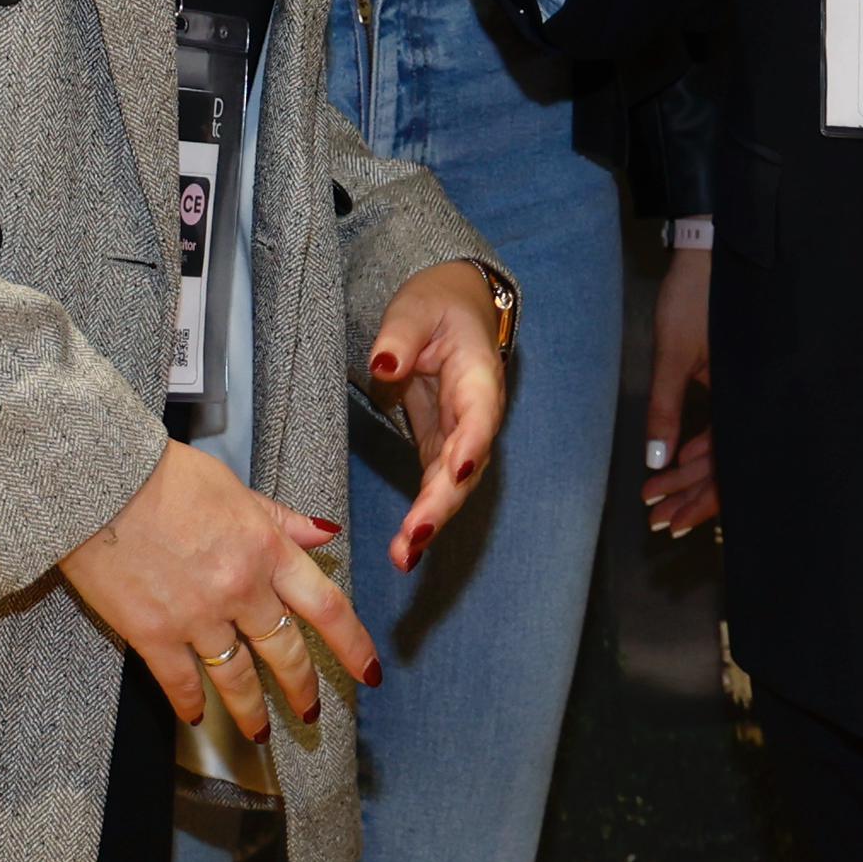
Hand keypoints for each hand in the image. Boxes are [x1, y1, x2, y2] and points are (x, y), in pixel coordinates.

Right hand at [58, 440, 376, 742]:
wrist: (98, 481)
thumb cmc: (162, 474)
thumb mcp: (233, 489)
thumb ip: (279, 519)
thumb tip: (324, 532)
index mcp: (265, 549)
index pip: (326, 606)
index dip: (352, 645)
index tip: (366, 671)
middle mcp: (240, 589)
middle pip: (285, 652)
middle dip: (302, 688)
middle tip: (310, 712)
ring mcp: (198, 617)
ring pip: (238, 678)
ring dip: (252, 710)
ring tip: (259, 731)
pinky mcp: (154, 634)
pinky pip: (181, 683)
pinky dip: (191, 704)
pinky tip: (196, 716)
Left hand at [371, 259, 510, 569]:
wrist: (451, 308)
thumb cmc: (436, 305)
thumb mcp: (415, 307)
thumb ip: (400, 335)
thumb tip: (383, 366)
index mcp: (478, 377)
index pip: (479, 416)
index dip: (471, 445)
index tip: (455, 469)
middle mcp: (477, 416)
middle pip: (467, 466)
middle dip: (442, 503)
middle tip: (413, 537)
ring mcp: (461, 437)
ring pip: (453, 487)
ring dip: (431, 522)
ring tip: (403, 556)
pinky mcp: (441, 450)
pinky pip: (435, 488)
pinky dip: (422, 518)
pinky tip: (403, 549)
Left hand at [639, 241, 716, 535]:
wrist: (714, 250)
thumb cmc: (696, 296)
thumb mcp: (674, 354)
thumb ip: (665, 410)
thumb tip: (656, 461)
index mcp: (745, 398)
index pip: (726, 468)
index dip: (700, 500)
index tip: (671, 520)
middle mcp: (752, 401)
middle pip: (725, 466)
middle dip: (689, 494)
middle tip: (657, 517)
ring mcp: (745, 393)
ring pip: (722, 449)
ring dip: (689, 473)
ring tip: (656, 495)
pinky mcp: (736, 382)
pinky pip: (722, 427)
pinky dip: (698, 446)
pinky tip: (675, 461)